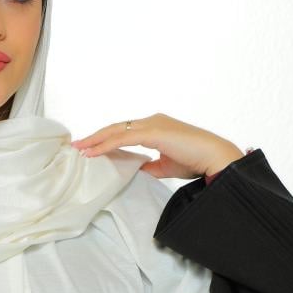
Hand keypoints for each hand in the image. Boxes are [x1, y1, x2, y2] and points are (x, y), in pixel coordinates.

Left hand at [70, 112, 244, 178]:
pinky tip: (93, 152)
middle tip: (77, 145)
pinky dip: (106, 145)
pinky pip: (123, 138)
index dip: (106, 139)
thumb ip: (149, 166)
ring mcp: (152, 124)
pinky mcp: (153, 131)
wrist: (215, 157)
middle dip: (95, 137)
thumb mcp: (166, 166)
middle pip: (116, 127)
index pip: (124, 131)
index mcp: (156, 126)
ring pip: (116, 130)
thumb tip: (135, 171)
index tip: (90, 148)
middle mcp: (152, 121)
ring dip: (96, 140)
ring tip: (79, 149)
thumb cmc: (196, 161)